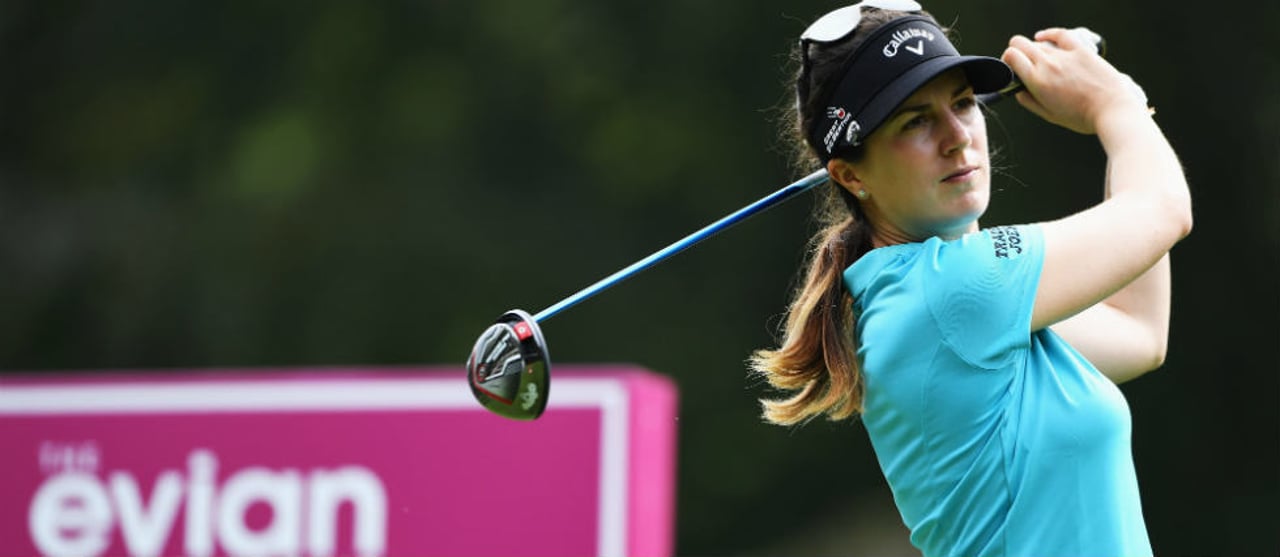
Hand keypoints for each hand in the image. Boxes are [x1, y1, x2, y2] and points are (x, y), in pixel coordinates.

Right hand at [1001, 27, 1149, 133]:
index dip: (1006, 60)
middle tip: (1020, 63)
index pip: (1011, 56)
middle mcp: (1048, 64)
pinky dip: (1048, 34)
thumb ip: (1028, 101)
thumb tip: (1017, 90)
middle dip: (1015, 51)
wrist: (1112, 109)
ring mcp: (1064, 55)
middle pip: (1019, 44)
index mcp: (1037, 81)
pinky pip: (1060, 34)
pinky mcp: (1081, 50)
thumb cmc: (1082, 116)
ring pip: (1038, 43)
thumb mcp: (1049, 115)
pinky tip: (1042, 36)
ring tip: (1040, 61)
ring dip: (1033, 50)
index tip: (1010, 68)